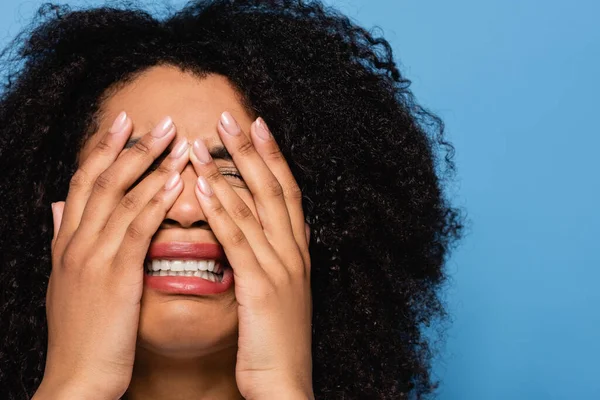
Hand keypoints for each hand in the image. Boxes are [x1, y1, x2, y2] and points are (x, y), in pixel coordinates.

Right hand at [36, 113, 188, 398]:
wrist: (77, 378)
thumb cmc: (82, 334)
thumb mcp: (68, 282)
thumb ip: (67, 241)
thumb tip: (60, 209)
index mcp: (67, 243)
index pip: (84, 182)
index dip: (102, 149)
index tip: (123, 121)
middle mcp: (76, 243)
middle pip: (100, 180)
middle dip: (130, 146)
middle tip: (159, 120)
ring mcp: (93, 258)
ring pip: (120, 198)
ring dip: (151, 165)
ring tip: (177, 139)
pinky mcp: (115, 278)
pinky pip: (137, 230)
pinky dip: (156, 202)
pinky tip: (176, 182)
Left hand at [189, 112, 313, 399]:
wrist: (286, 386)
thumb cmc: (276, 344)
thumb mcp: (278, 296)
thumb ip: (271, 262)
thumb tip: (261, 236)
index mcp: (298, 254)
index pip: (288, 194)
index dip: (275, 158)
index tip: (259, 127)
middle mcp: (294, 254)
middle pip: (275, 189)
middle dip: (256, 150)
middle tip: (234, 117)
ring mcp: (280, 268)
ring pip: (256, 207)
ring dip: (232, 169)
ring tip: (208, 139)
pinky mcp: (262, 288)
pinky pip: (239, 240)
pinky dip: (223, 209)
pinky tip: (204, 185)